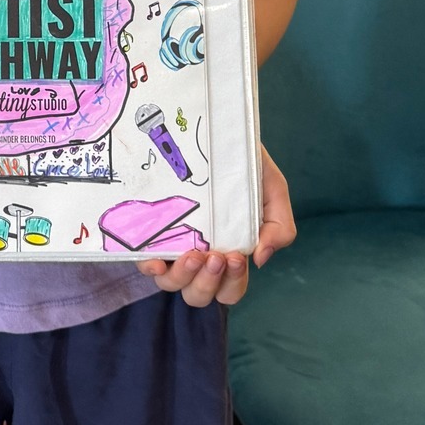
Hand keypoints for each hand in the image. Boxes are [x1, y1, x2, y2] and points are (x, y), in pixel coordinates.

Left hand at [136, 144, 294, 305]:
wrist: (219, 129)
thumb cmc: (244, 164)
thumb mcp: (272, 189)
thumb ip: (280, 225)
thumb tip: (261, 258)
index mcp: (229, 252)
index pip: (231, 288)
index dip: (233, 282)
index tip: (236, 256)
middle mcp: (199, 254)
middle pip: (200, 294)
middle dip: (208, 282)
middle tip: (215, 256)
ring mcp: (173, 244)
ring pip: (172, 285)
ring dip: (184, 277)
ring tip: (194, 252)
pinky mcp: (150, 230)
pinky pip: (144, 261)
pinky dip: (149, 267)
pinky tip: (156, 259)